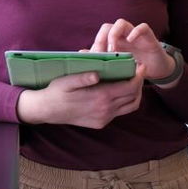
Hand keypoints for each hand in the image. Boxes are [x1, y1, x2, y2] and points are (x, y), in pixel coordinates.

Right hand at [17, 69, 144, 128]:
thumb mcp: (66, 81)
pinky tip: (118, 92)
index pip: (129, 87)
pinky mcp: (101, 123)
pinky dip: (125, 101)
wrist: (47, 110)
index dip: (138, 76)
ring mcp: (104, 118)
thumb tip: (97, 74)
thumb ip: (82, 77)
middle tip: (137, 71)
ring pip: (130, 106)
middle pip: (133, 96)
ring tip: (132, 82)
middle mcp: (105, 110)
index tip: (140, 66)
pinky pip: (120, 112)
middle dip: (139, 82)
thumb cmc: (56, 91)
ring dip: (135, 94)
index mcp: (100, 97)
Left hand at [89, 18, 175, 82]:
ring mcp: (135, 35)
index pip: (100, 36)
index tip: (95, 58)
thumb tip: (82, 53)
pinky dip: (135, 31)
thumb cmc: (135, 66)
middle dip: (102, 38)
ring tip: (114, 49)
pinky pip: (142, 27)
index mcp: (113, 43)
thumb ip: (102, 59)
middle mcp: (122, 36)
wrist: (156, 69)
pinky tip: (131, 40)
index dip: (96, 44)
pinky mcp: (148, 37)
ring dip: (115, 34)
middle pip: (107, 27)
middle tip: (103, 54)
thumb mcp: (117, 66)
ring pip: (121, 23)